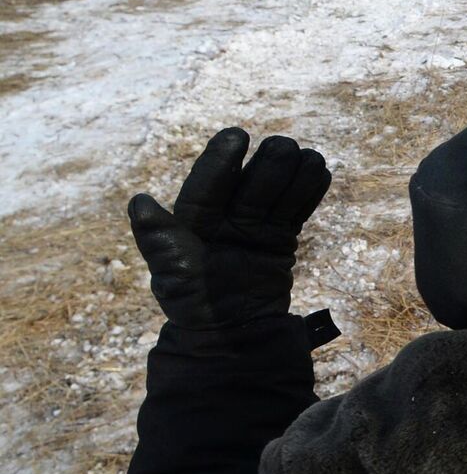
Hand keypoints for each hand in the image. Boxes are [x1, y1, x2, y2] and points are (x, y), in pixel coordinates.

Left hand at [127, 129, 331, 331]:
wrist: (234, 338)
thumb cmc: (195, 308)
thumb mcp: (173, 276)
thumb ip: (160, 240)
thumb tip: (139, 202)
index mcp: (194, 223)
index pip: (208, 185)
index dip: (220, 160)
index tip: (238, 135)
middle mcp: (225, 219)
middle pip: (250, 185)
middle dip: (267, 166)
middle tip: (284, 147)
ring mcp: (255, 228)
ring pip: (277, 194)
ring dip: (294, 174)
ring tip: (311, 158)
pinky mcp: (279, 240)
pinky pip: (296, 211)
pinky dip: (309, 193)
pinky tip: (321, 174)